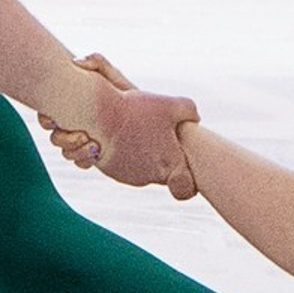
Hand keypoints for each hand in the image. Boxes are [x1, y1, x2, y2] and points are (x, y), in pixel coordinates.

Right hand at [39, 52, 127, 170]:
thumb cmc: (128, 94)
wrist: (151, 120)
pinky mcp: (94, 155)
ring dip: (75, 151)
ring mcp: (83, 141)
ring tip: (94, 146)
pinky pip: (80, 162)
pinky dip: (84, 160)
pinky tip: (98, 154)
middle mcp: (75, 124)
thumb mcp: (115, 77)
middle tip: (82, 135)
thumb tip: (76, 61)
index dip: (46, 119)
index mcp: (73, 106)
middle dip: (63, 138)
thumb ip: (98, 63)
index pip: (48, 114)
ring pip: (66, 152)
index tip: (56, 121)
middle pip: (54, 136)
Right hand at [93, 81, 199, 196]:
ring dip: (143, 153)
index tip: (185, 167)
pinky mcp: (113, 172)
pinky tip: (122, 135)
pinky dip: (126, 153)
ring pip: (144, 167)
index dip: (189, 180)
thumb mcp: (172, 104)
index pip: (186, 188)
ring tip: (136, 129)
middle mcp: (151, 177)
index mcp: (170, 165)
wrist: (97, 116)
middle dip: (163, 155)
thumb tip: (196, 118)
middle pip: (164, 172)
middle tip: (157, 133)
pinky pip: (126, 165)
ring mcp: (130, 177)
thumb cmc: (136, 111)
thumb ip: (189, 111)